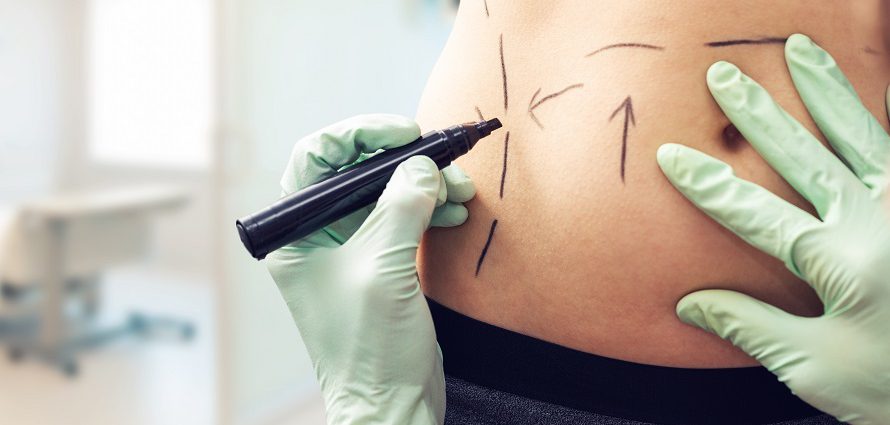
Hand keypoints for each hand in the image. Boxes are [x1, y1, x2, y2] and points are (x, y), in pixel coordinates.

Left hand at [266, 115, 475, 424]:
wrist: (390, 404)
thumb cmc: (368, 349)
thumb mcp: (382, 267)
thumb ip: (401, 207)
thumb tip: (423, 166)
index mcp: (297, 233)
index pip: (317, 158)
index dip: (360, 134)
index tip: (406, 132)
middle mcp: (318, 236)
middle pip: (357, 172)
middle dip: (404, 161)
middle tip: (443, 160)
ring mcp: (349, 250)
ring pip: (386, 193)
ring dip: (425, 185)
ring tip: (461, 190)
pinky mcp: (379, 265)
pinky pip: (403, 219)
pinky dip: (430, 209)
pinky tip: (454, 210)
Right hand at [657, 34, 889, 423]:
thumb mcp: (814, 366)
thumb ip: (749, 326)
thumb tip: (689, 304)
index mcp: (838, 261)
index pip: (753, 212)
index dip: (707, 183)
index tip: (671, 155)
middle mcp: (875, 222)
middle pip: (804, 155)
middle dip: (757, 114)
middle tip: (725, 75)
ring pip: (860, 134)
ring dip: (826, 90)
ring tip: (801, 50)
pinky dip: (885, 118)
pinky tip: (874, 94)